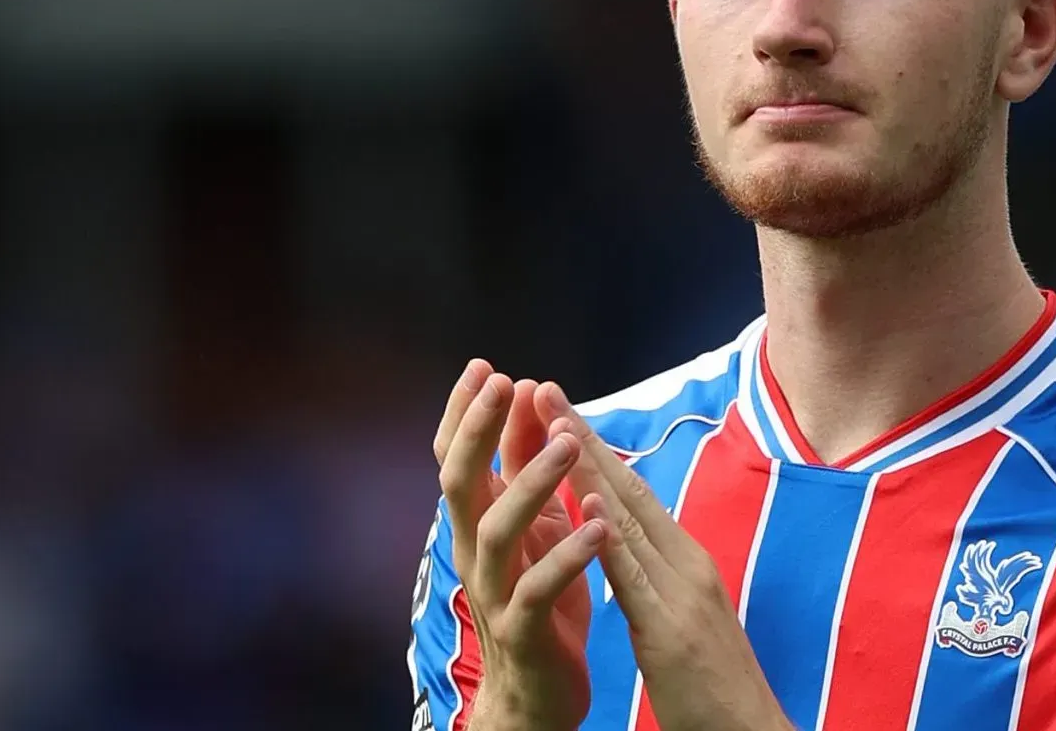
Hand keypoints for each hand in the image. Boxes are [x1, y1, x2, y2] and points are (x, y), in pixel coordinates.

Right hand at [435, 361, 608, 730]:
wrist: (533, 691)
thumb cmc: (538, 596)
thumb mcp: (533, 523)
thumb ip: (525, 465)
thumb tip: (525, 395)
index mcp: (478, 521)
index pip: (455, 457)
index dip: (465, 413)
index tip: (484, 365)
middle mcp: (474, 551)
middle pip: (461, 483)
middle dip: (480, 431)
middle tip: (505, 385)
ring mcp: (495, 591)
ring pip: (497, 531)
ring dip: (532, 483)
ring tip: (567, 444)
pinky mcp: (525, 629)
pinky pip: (539, 589)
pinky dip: (568, 554)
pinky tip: (599, 525)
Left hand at [538, 383, 794, 730]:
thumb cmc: (714, 687)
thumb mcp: (682, 618)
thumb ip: (657, 577)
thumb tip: (627, 544)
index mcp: (686, 563)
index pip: (632, 494)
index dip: (594, 448)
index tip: (557, 409)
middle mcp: (686, 565)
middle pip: (628, 490)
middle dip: (584, 439)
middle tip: (545, 390)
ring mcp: (681, 594)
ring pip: (628, 521)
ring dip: (588, 470)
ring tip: (556, 424)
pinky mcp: (671, 630)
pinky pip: (634, 577)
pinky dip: (609, 537)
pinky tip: (586, 506)